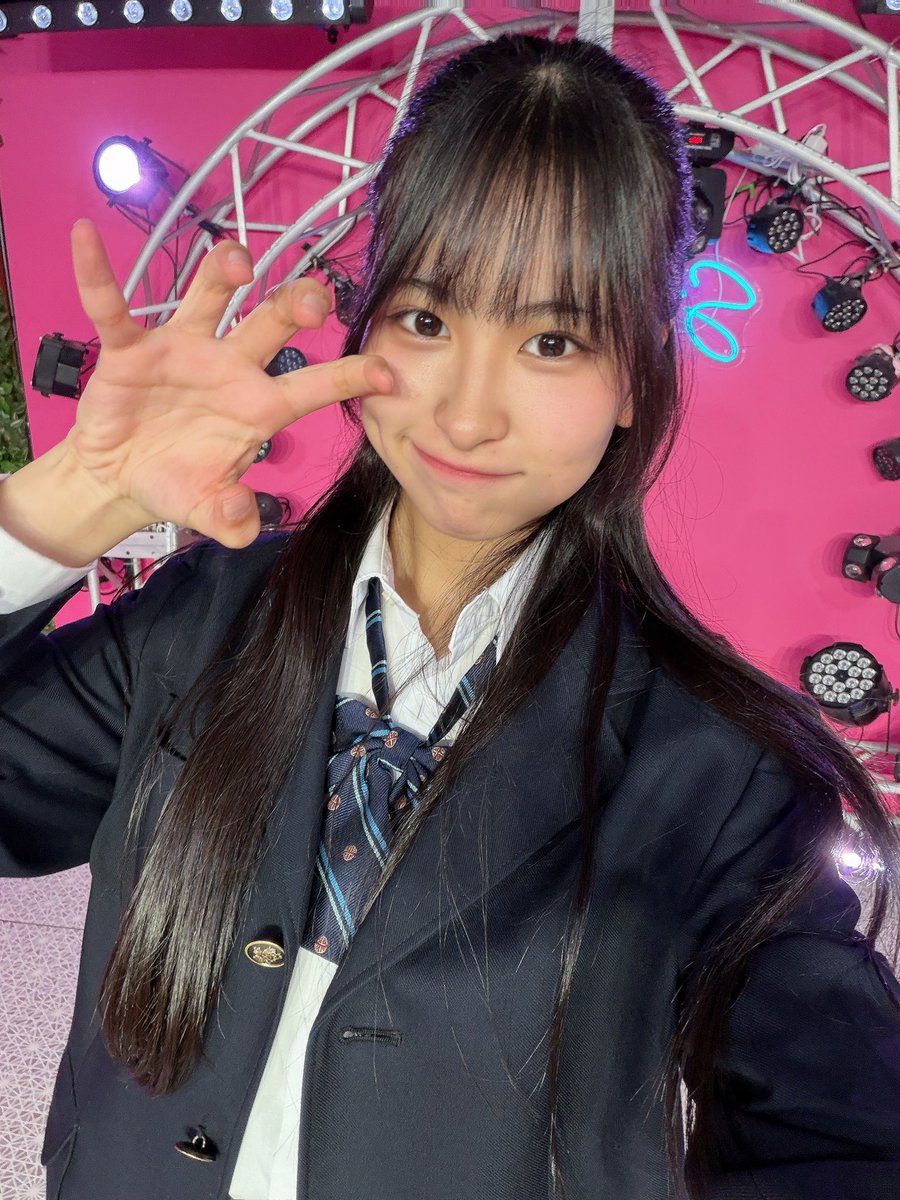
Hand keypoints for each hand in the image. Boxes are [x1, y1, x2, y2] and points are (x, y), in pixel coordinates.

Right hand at [61, 219, 390, 547]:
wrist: (121, 477)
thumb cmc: (177, 481)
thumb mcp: (208, 511)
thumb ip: (231, 520)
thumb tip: (242, 520)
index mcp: (260, 406)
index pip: (314, 386)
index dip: (350, 376)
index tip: (386, 372)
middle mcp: (230, 367)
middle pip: (272, 323)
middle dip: (296, 305)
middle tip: (314, 300)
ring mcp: (183, 350)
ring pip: (210, 298)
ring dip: (222, 273)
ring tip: (236, 259)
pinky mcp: (131, 350)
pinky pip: (114, 308)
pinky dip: (99, 276)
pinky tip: (87, 238)